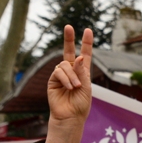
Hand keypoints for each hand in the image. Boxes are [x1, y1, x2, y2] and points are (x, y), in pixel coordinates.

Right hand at [43, 25, 93, 142]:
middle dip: (69, 39)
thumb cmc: (81, 104)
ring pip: (65, 65)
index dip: (86, 43)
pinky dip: (66, 79)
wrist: (71, 116)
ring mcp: (61, 74)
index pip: (85, 55)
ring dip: (72, 75)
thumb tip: (80, 57)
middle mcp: (72, 71)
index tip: (88, 30)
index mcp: (83, 72)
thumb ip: (82, 72)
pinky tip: (70, 87)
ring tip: (76, 87)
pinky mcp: (53, 80)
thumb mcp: (87, 87)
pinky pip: (58, 72)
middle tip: (68, 27)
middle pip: (69, 51)